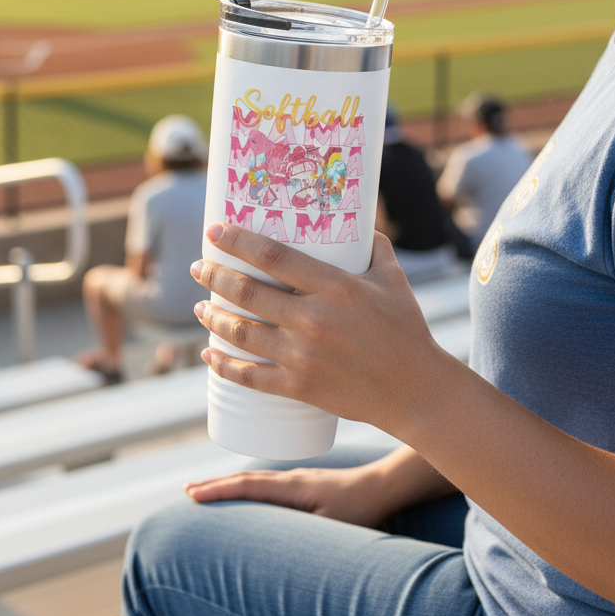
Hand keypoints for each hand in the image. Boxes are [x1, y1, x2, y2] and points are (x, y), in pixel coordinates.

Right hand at [185, 465, 388, 527]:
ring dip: (228, 484)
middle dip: (214, 485)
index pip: (247, 486)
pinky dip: (246, 487)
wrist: (382, 486)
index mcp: (291, 487)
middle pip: (244, 479)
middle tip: (187, 491)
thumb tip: (277, 547)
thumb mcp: (329, 526)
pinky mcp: (304, 484)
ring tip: (206, 490)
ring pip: (254, 480)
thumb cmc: (358, 509)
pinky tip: (244, 493)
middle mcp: (289, 479)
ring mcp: (296, 479)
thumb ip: (304, 534)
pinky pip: (266, 483)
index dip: (218, 490)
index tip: (192, 494)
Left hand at [190, 225, 448, 432]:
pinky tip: (208, 354)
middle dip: (213, 276)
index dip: (238, 242)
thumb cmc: (406, 330)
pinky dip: (223, 364)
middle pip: (247, 293)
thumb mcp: (392, 279)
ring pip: (241, 333)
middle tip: (198, 268)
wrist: (417, 391)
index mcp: (335, 287)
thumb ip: (374, 246)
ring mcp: (303, 356)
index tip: (213, 231)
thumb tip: (356, 223)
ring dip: (213, 317)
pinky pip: (250, 376)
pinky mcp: (299, 387)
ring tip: (199, 306)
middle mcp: (313, 320)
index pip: (273, 257)